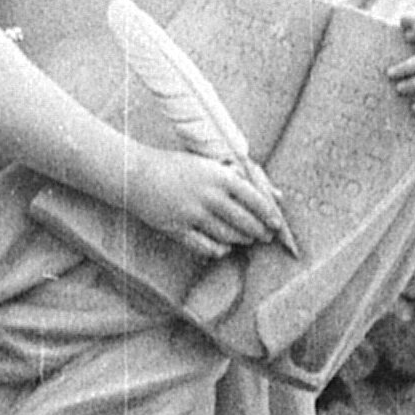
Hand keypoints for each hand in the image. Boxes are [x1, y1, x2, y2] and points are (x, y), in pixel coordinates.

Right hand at [124, 144, 288, 261]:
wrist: (136, 174)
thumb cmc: (177, 167)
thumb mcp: (210, 165)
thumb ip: (243, 180)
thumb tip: (276, 195)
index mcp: (218, 175)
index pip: (253, 198)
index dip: (269, 214)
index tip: (277, 224)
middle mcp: (207, 195)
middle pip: (243, 220)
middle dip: (258, 231)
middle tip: (264, 237)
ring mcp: (192, 213)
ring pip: (227, 235)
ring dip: (241, 240)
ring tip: (246, 239)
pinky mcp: (177, 229)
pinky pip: (206, 247)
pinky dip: (219, 250)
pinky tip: (223, 247)